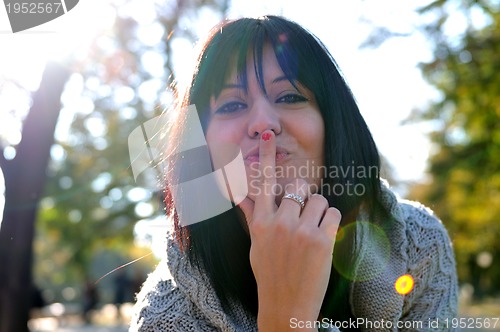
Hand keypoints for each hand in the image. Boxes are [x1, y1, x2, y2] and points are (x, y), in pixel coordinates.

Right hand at [238, 130, 340, 330]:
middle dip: (303, 196)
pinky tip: (324, 237)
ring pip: (318, 198)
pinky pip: (333, 212)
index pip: (263, 182)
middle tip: (303, 214)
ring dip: (319, 210)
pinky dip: (331, 221)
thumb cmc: (269, 274)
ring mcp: (301, 231)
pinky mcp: (322, 241)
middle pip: (297, 186)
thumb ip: (252, 216)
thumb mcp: (255, 244)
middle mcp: (279, 223)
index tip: (267, 135)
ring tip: (313, 230)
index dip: (266, 156)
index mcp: (261, 223)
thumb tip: (239, 195)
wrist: (285, 306)